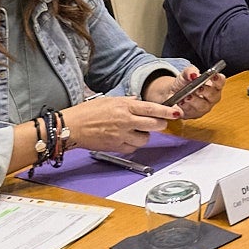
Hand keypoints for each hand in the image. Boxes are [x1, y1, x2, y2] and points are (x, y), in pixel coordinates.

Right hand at [62, 95, 176, 153]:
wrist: (71, 126)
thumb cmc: (87, 112)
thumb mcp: (108, 100)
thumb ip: (126, 101)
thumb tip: (138, 101)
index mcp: (124, 106)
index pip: (152, 108)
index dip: (167, 111)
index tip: (177, 112)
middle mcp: (125, 121)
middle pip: (154, 124)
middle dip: (160, 124)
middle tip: (158, 122)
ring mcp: (121, 135)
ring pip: (145, 138)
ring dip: (144, 135)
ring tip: (135, 131)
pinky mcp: (116, 147)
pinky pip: (133, 148)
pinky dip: (133, 144)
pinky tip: (126, 138)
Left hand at [144, 65, 225, 119]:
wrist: (171, 93)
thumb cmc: (184, 84)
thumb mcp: (185, 74)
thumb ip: (190, 71)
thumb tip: (193, 74)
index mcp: (213, 86)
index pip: (220, 82)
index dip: (219, 79)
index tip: (214, 76)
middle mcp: (210, 99)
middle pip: (213, 96)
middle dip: (206, 92)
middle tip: (199, 88)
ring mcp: (202, 108)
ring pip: (202, 106)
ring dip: (194, 101)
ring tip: (187, 96)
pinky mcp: (192, 115)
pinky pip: (190, 112)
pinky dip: (184, 108)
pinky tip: (180, 104)